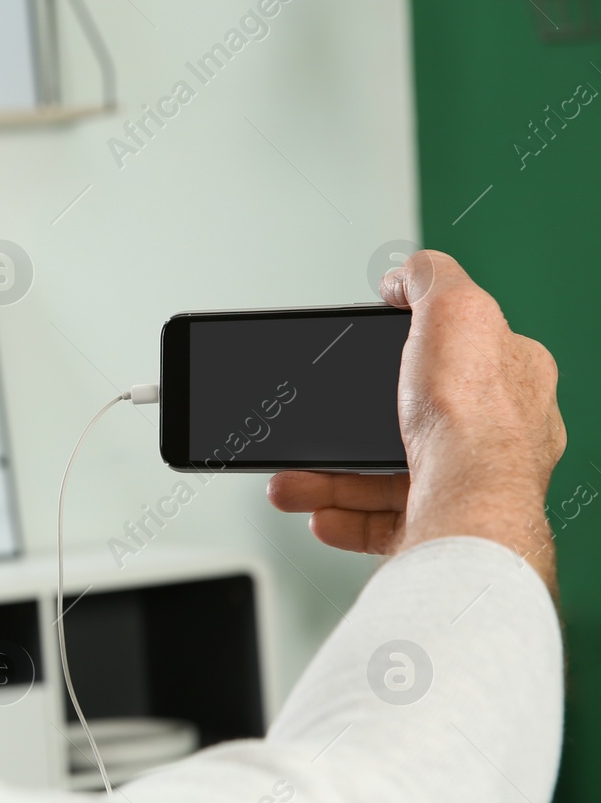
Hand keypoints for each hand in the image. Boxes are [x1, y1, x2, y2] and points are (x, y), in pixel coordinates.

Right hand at [267, 251, 564, 595]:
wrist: (469, 502)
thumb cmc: (474, 413)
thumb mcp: (455, 306)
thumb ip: (429, 277)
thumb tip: (402, 278)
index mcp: (511, 378)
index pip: (456, 355)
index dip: (405, 353)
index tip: (362, 361)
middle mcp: (496, 435)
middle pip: (405, 421)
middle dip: (345, 427)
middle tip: (310, 425)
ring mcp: (466, 484)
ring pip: (382, 476)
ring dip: (326, 476)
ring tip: (290, 479)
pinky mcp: (439, 526)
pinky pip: (378, 522)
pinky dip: (341, 514)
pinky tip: (317, 508)